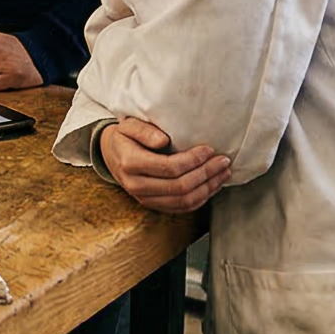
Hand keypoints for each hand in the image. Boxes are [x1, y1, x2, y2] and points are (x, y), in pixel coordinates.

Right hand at [98, 116, 230, 213]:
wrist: (111, 155)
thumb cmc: (124, 137)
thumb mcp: (128, 125)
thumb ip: (145, 131)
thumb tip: (164, 141)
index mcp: (130, 163)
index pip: (169, 167)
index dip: (193, 160)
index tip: (209, 149)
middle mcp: (136, 185)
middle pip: (180, 186)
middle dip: (206, 174)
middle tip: (223, 162)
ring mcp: (144, 198)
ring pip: (183, 200)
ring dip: (208, 188)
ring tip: (223, 174)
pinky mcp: (153, 205)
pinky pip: (181, 208)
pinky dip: (201, 199)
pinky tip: (211, 186)